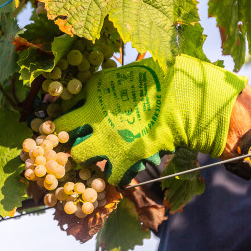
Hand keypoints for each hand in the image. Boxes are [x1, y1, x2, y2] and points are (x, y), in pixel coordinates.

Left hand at [56, 56, 246, 185]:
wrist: (187, 102)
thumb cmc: (164, 80)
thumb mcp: (130, 74)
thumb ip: (111, 86)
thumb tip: (103, 90)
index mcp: (94, 91)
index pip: (65, 106)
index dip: (67, 117)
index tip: (72, 122)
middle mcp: (93, 116)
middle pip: (63, 133)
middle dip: (69, 137)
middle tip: (81, 141)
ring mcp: (106, 139)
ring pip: (81, 156)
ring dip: (89, 157)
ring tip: (102, 156)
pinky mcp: (124, 159)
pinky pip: (112, 176)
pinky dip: (119, 176)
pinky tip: (125, 170)